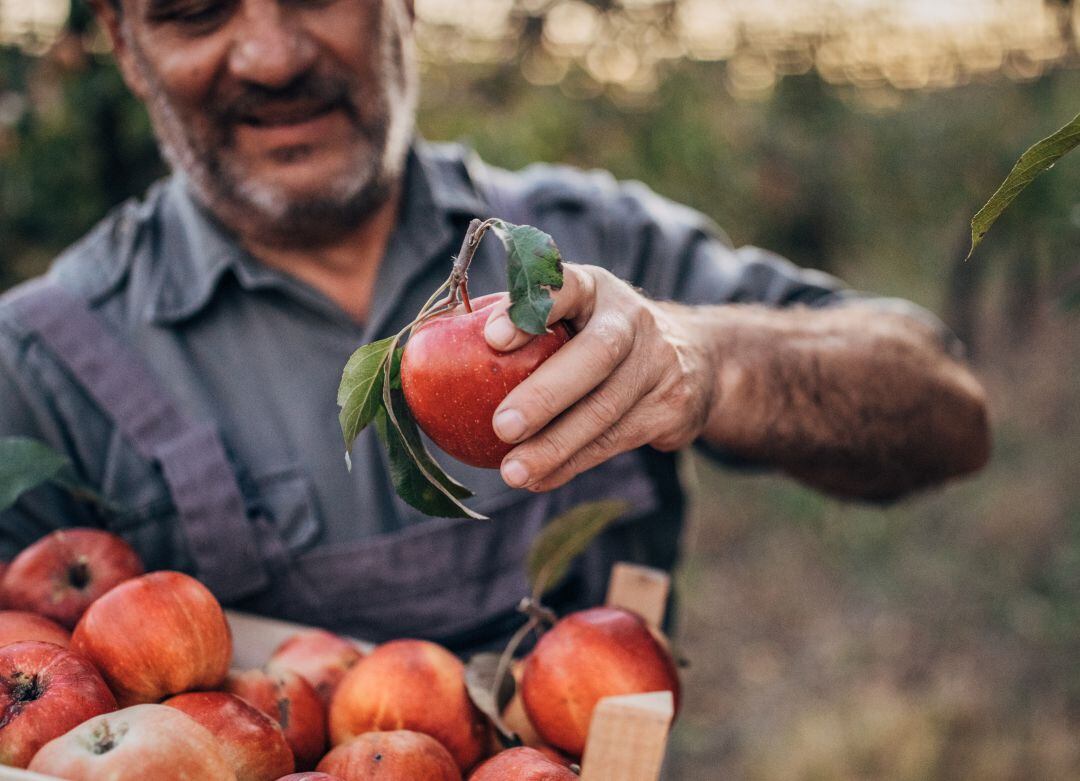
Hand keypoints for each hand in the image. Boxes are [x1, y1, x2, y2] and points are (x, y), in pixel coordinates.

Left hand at [483, 263, 716, 490]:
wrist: (694, 359)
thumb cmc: (596, 336)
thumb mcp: (571, 314)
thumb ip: (520, 326)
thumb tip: (423, 359)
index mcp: (595, 289)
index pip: (565, 287)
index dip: (530, 310)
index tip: (491, 339)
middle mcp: (632, 320)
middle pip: (596, 355)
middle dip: (546, 394)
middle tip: (501, 427)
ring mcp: (658, 364)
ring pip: (605, 411)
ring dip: (555, 447)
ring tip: (511, 472)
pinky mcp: (670, 408)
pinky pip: (614, 442)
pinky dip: (572, 464)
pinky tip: (539, 479)